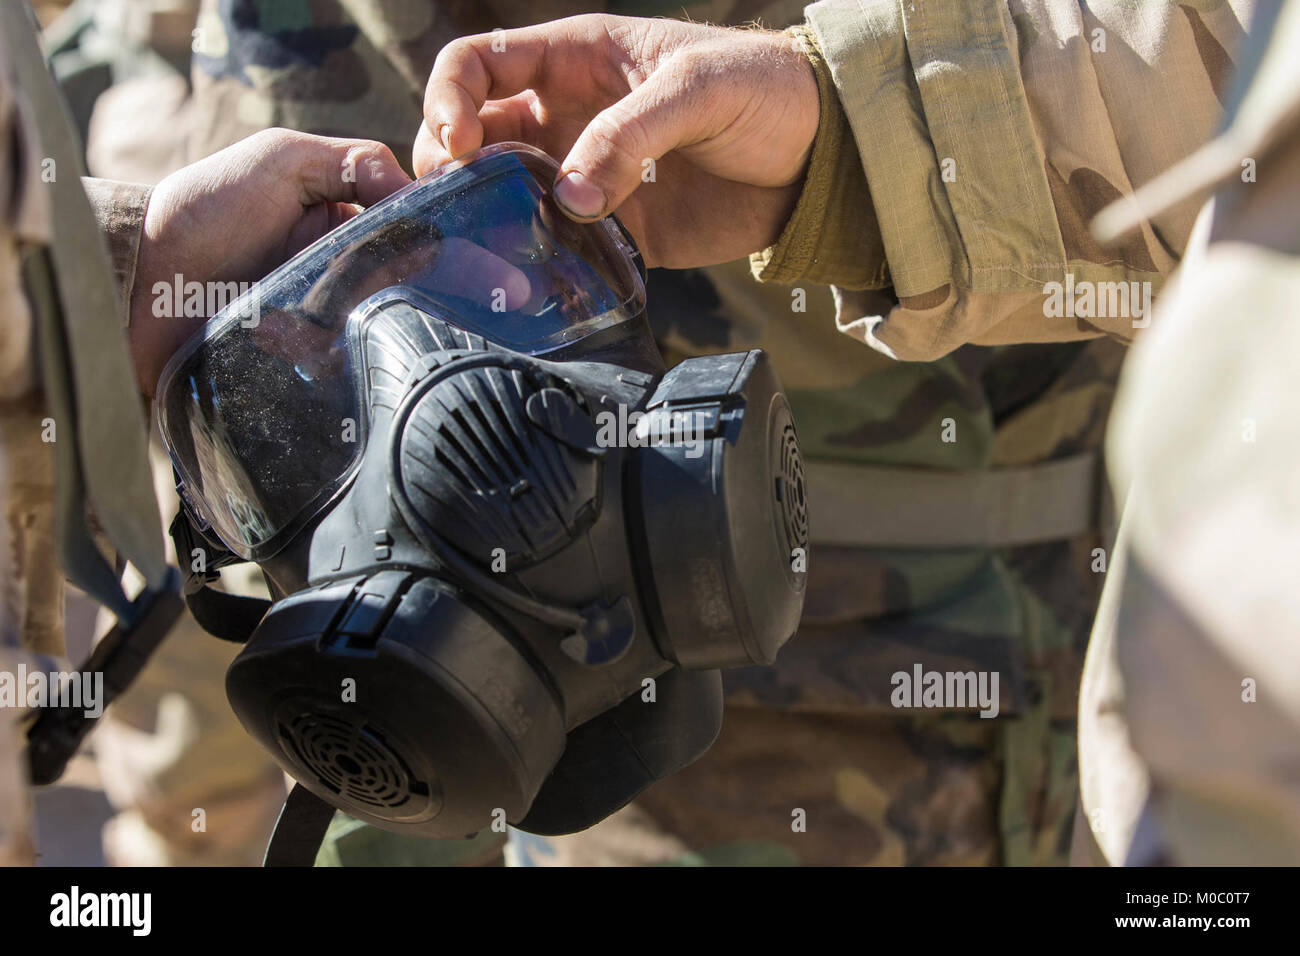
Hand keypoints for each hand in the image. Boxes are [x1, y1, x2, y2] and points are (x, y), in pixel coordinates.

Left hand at [130, 128, 410, 394]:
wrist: (138, 281)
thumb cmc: (205, 208)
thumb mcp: (282, 158)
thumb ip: (355, 162)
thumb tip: (422, 194)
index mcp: (345, 223)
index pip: (410, 232)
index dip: (425, 237)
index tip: (435, 244)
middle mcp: (343, 273)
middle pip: (400, 284)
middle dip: (395, 282)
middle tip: (373, 279)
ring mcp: (325, 321)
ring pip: (376, 327)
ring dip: (361, 320)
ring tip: (330, 312)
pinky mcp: (304, 365)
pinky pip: (341, 369)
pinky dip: (334, 360)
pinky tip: (312, 348)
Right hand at [415, 14, 818, 269]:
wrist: (818, 157)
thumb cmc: (764, 90)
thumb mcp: (694, 89)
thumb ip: (629, 136)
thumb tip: (570, 198)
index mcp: (575, 60)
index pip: (479, 64)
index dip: (450, 98)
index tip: (460, 143)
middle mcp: (568, 116)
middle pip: (477, 134)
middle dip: (452, 164)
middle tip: (457, 199)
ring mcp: (588, 175)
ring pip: (509, 195)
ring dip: (491, 217)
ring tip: (490, 242)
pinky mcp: (616, 228)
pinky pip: (561, 246)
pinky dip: (543, 260)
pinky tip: (541, 273)